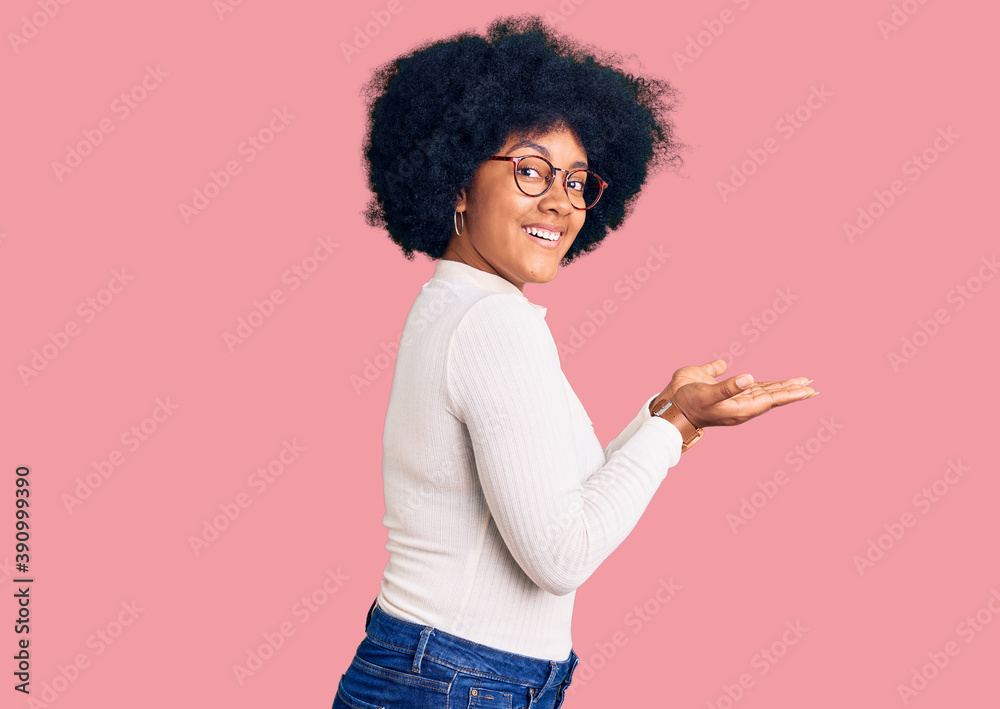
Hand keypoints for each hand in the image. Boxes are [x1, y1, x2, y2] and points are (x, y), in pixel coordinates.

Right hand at [655, 359, 817, 428]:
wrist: (671, 406)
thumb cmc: (688, 402)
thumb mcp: (707, 394)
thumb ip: (728, 386)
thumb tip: (748, 378)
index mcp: (741, 407)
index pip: (772, 399)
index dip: (790, 394)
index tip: (808, 390)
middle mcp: (741, 404)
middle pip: (773, 396)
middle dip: (792, 390)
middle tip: (812, 386)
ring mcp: (735, 397)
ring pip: (765, 392)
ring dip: (782, 387)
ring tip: (800, 383)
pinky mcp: (727, 390)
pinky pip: (751, 387)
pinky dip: (765, 384)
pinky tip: (771, 382)